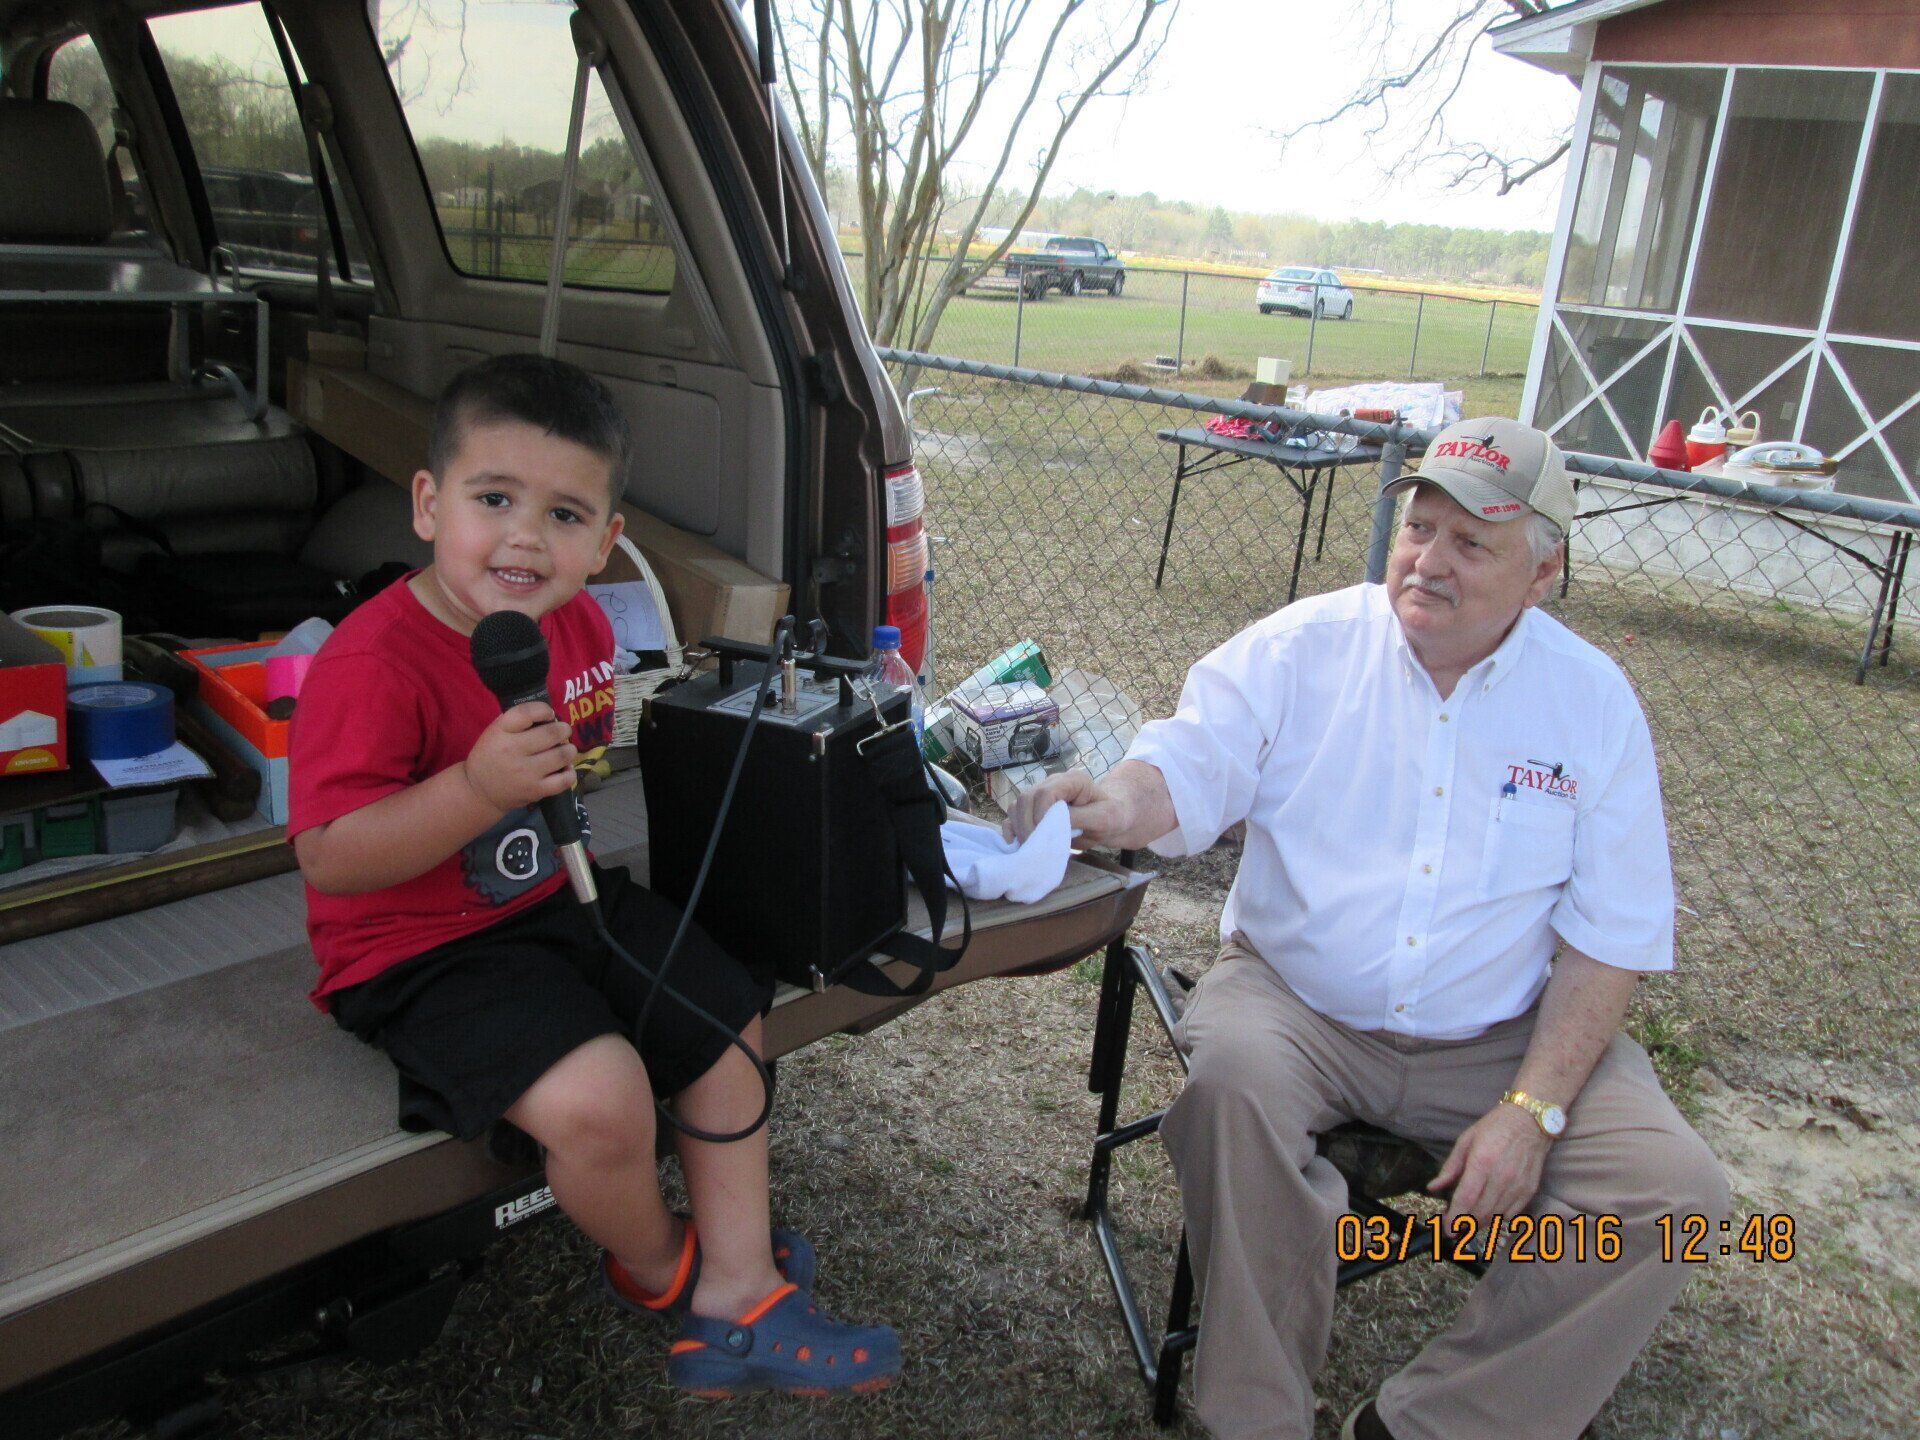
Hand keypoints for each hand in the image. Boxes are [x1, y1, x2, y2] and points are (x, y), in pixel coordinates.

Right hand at [462, 702, 576, 813]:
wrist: (480, 791)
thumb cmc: (491, 756)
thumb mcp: (495, 732)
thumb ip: (518, 721)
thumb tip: (551, 716)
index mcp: (500, 731)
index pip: (527, 712)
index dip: (544, 710)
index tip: (548, 715)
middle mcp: (512, 751)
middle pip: (552, 733)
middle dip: (563, 730)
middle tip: (561, 732)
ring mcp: (526, 773)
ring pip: (563, 755)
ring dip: (569, 750)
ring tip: (564, 750)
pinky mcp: (536, 790)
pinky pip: (565, 780)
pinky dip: (570, 772)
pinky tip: (563, 768)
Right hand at [1002, 769, 1128, 846]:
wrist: (1111, 820)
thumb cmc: (1112, 816)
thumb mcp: (1104, 819)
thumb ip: (1080, 818)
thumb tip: (1052, 822)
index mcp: (1072, 780)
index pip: (1046, 792)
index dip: (1041, 814)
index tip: (1047, 835)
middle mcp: (1053, 783)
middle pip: (1026, 798)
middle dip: (1027, 824)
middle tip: (1035, 846)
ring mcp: (1041, 795)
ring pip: (1017, 805)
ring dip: (1018, 827)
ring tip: (1030, 846)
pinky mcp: (1035, 809)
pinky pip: (1013, 815)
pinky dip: (1011, 829)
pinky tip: (1016, 843)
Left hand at [1427, 1101, 1551, 1230]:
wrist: (1531, 1121)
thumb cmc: (1494, 1128)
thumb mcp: (1466, 1141)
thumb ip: (1450, 1168)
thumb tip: (1433, 1188)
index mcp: (1481, 1162)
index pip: (1465, 1199)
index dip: (1454, 1218)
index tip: (1446, 1229)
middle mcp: (1501, 1177)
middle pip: (1480, 1213)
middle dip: (1464, 1224)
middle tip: (1454, 1226)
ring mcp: (1518, 1186)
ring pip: (1495, 1217)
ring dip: (1479, 1223)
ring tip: (1469, 1220)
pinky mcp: (1529, 1190)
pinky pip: (1511, 1215)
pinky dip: (1497, 1218)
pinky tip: (1488, 1212)